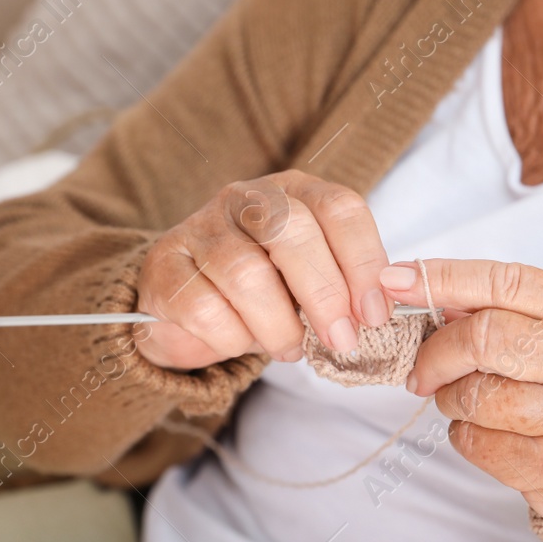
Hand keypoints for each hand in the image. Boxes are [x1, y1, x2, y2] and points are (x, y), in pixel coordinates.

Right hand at [135, 171, 391, 370]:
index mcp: (294, 193)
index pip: (339, 209)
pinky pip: (204, 308)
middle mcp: (246, 198)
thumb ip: (346, 287)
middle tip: (340, 340)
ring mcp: (200, 227)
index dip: (364, 262)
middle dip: (324, 294)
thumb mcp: (311, 282)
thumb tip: (378, 310)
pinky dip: (233, 339)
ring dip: (278, 324)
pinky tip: (242, 343)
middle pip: (292, 231)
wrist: (187, 307)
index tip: (375, 314)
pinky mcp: (164, 265)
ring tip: (290, 348)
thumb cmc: (266, 292)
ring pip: (247, 273)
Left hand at [386, 259, 542, 541]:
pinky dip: (469, 439)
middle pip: (485, 337)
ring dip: (452, 401)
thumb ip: (529, 319)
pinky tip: (494, 438)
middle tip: (423, 370)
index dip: (443, 277)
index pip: (509, 282)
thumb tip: (441, 299)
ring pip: (474, 396)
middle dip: (436, 352)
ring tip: (470, 406)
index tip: (396, 280)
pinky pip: (479, 445)